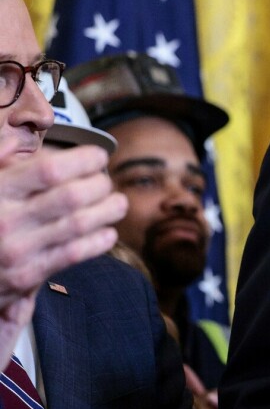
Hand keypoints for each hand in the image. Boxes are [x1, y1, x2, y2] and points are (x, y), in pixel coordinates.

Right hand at [0, 140, 124, 360]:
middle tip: (107, 181)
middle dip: (100, 185)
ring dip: (107, 211)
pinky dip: (98, 241)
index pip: (49, 170)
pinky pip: (73, 254)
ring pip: (79, 224)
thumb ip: (2, 161)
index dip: (83, 159)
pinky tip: (107, 232)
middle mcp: (6, 219)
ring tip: (118, 203)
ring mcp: (17, 250)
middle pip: (72, 196)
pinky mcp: (25, 276)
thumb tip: (23, 132)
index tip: (99, 155)